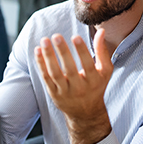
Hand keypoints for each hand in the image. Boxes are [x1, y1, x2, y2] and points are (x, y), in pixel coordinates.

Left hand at [35, 29, 112, 143]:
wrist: (86, 112)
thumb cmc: (96, 86)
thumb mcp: (104, 70)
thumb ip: (102, 51)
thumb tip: (101, 31)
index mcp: (94, 80)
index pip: (88, 64)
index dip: (82, 51)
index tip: (75, 36)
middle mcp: (80, 88)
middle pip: (69, 69)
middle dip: (62, 52)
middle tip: (56, 36)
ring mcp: (65, 92)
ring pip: (55, 73)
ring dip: (48, 57)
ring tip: (44, 41)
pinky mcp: (54, 94)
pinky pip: (46, 78)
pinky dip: (41, 64)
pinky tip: (38, 51)